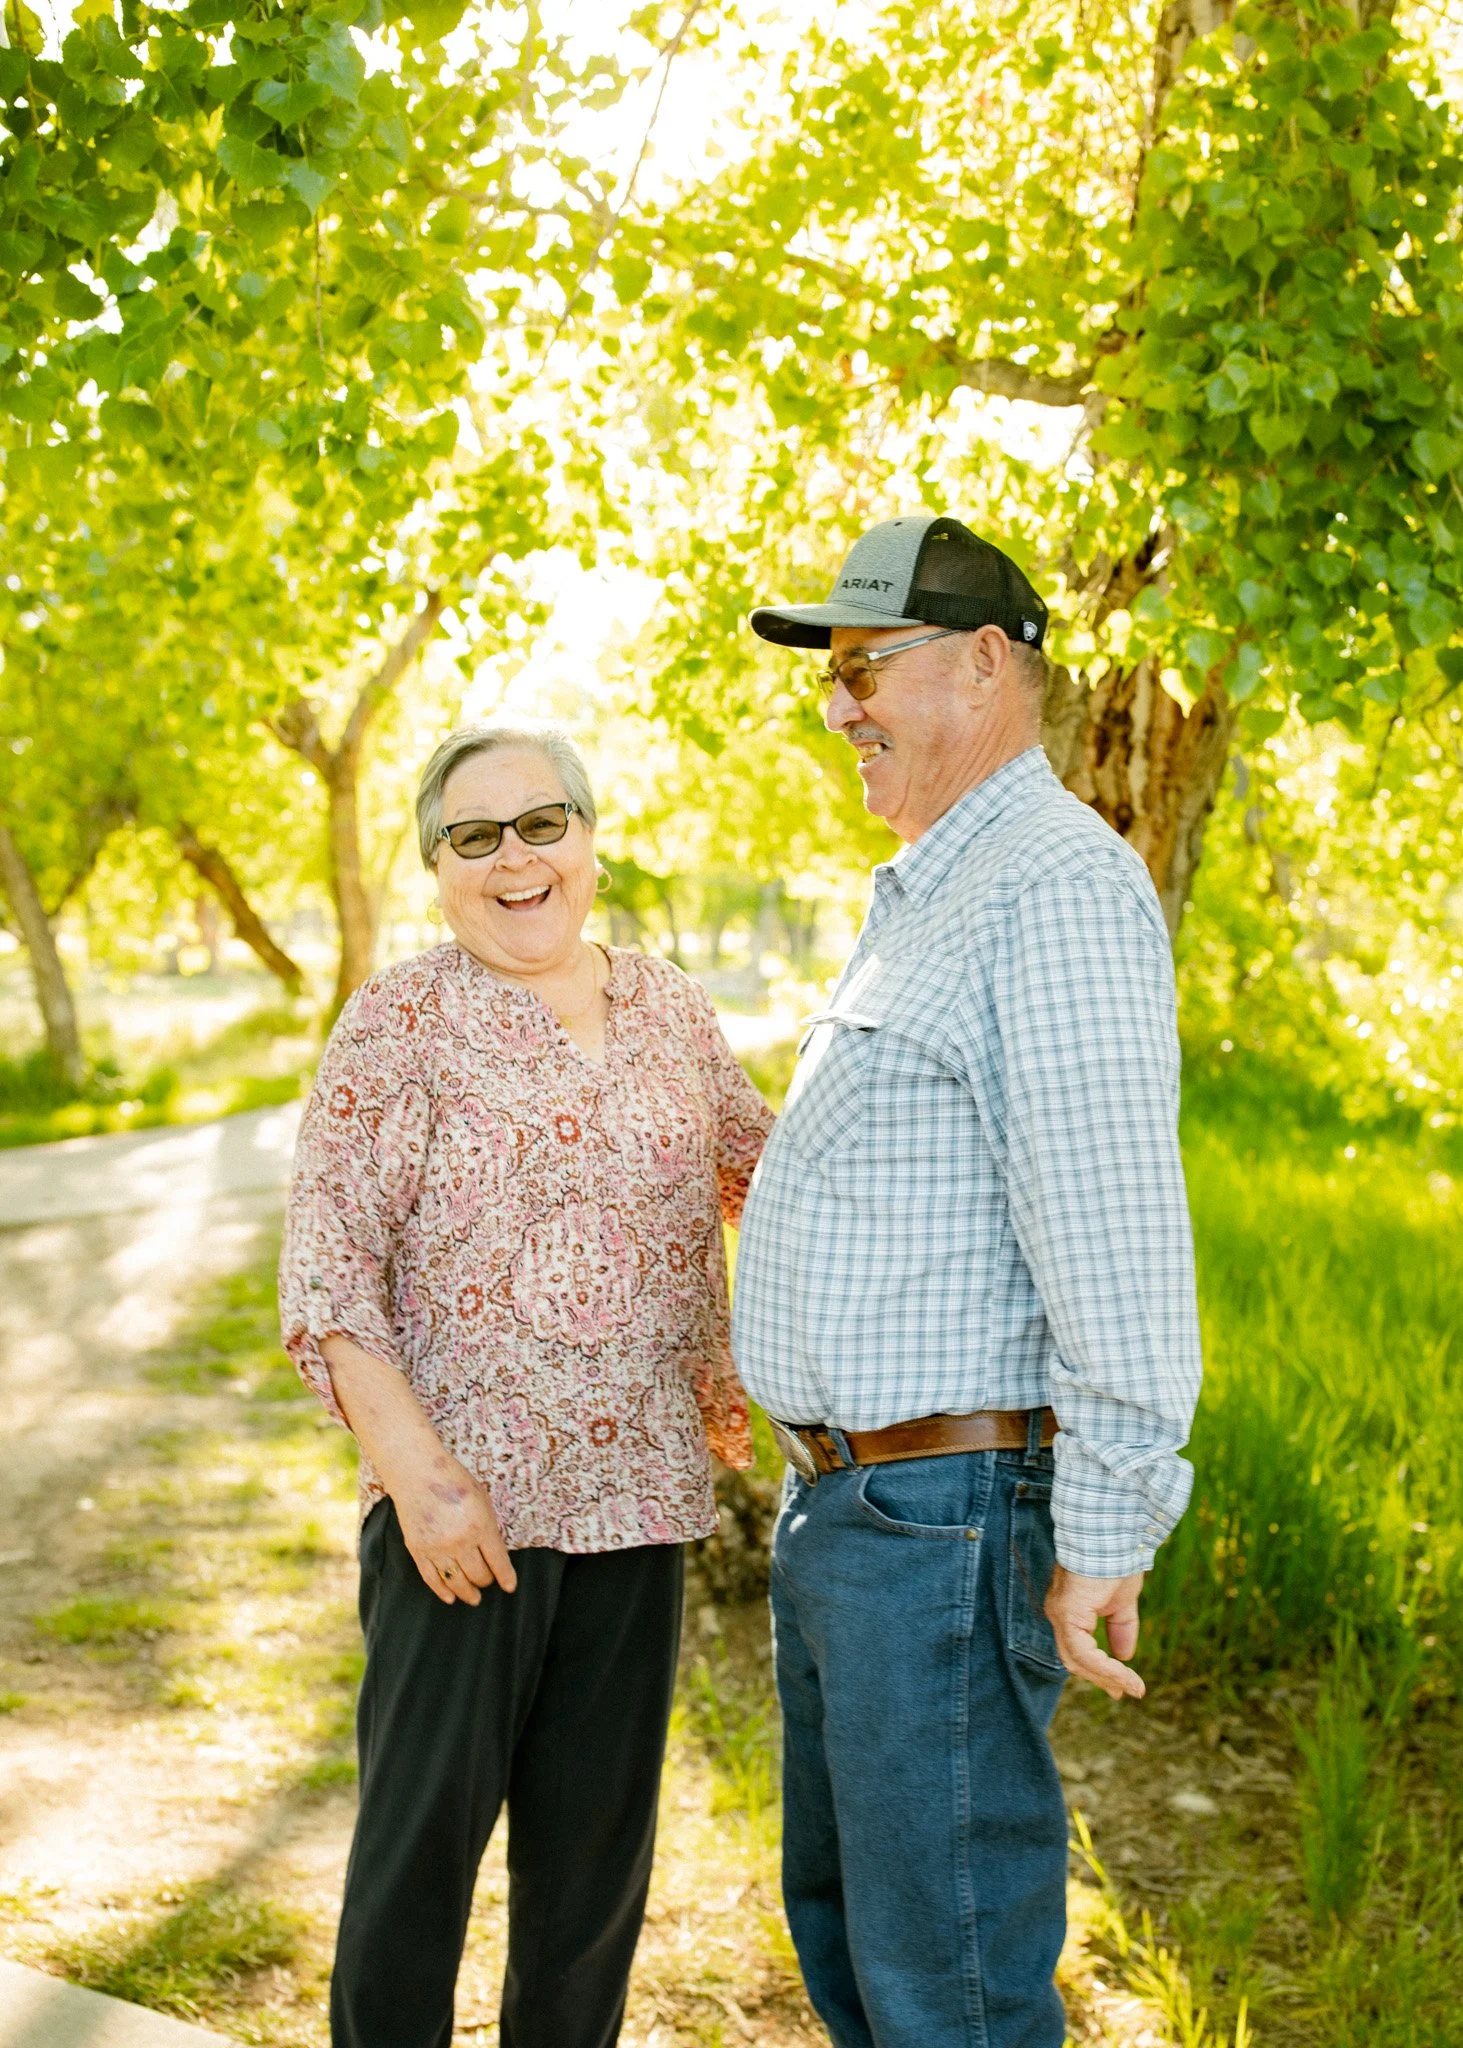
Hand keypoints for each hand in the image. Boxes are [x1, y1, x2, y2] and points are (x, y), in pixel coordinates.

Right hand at [393, 1459, 517, 1605]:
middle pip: (478, 1575)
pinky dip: (442, 1591)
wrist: (416, 1471)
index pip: (498, 1561)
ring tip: (474, 1598)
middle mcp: (459, 1540)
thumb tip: (495, 1552)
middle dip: (486, 1581)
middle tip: (488, 1582)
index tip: (510, 1587)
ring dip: (467, 1593)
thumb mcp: (482, 1498)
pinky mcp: (418, 1550)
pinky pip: (432, 1579)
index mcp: (480, 1525)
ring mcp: (437, 1547)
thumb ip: (488, 1525)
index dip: (506, 1577)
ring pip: (456, 1582)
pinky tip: (450, 1598)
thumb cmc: (453, 1479)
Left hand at [1045, 1564, 1145, 1699]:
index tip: (1121, 1686)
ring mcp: (1060, 1614)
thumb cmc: (1116, 1561)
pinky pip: (1084, 1653)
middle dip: (1101, 1678)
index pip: (1078, 1648)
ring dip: (1107, 1677)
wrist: (1113, 1536)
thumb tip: (1124, 1656)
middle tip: (1123, 1692)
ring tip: (1133, 1688)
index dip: (1099, 1669)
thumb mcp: (1122, 1602)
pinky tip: (1125, 1676)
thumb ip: (1120, 1628)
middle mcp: (1059, 1613)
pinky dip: (1106, 1668)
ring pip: (1078, 1660)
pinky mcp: (1067, 1614)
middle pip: (1074, 1659)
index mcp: (1069, 1609)